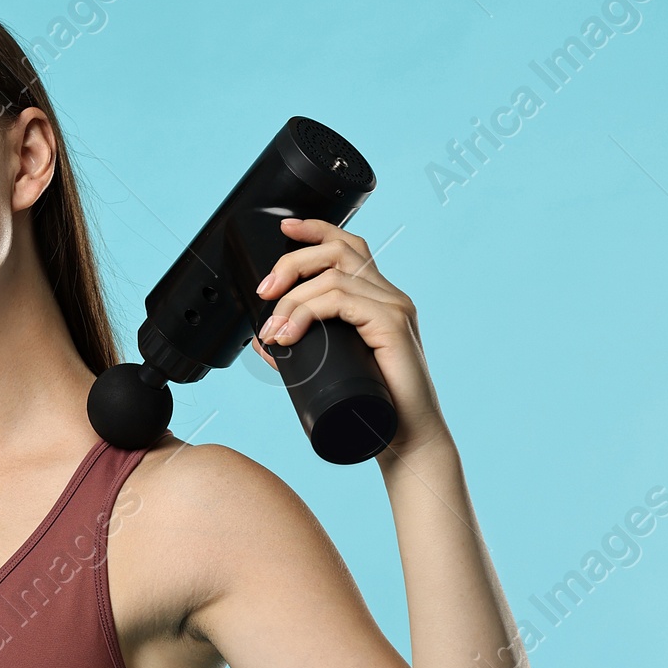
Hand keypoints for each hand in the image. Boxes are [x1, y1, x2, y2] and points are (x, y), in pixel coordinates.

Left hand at [251, 214, 448, 457]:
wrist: (406, 439)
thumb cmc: (375, 408)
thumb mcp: (328, 370)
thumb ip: (300, 349)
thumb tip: (262, 338)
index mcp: (378, 300)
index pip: (350, 248)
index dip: (316, 230)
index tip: (284, 229)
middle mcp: (389, 297)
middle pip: (339, 250)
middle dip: (293, 262)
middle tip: (264, 291)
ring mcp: (394, 308)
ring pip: (334, 276)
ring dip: (293, 298)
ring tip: (274, 331)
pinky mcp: (392, 324)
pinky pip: (343, 300)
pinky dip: (308, 311)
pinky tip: (290, 332)